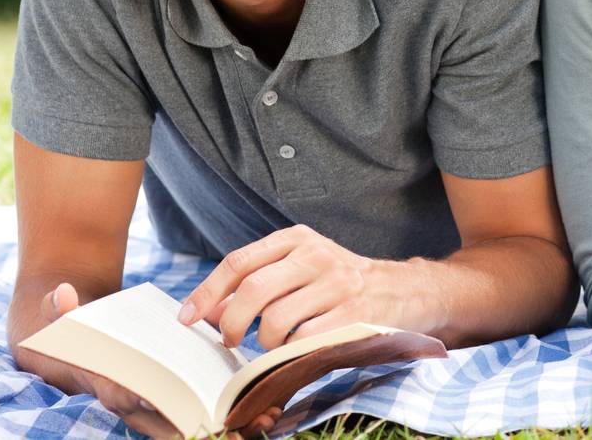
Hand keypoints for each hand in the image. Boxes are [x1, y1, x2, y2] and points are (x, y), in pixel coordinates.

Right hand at [38, 283, 282, 437]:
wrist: (76, 350)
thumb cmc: (75, 336)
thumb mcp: (66, 322)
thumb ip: (61, 311)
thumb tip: (62, 295)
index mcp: (112, 385)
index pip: (134, 401)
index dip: (160, 409)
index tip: (192, 412)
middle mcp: (135, 404)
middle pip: (171, 424)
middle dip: (205, 429)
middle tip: (243, 430)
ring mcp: (155, 407)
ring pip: (193, 426)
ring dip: (227, 428)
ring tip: (264, 422)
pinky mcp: (173, 401)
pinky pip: (202, 416)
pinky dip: (229, 418)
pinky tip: (262, 415)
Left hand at [178, 225, 429, 350]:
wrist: (405, 290)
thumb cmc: (342, 283)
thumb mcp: (303, 267)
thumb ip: (260, 280)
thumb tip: (209, 309)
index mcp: (297, 239)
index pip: (239, 262)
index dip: (207, 293)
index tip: (187, 318)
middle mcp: (316, 255)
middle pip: (252, 291)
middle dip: (229, 324)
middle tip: (227, 341)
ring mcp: (336, 283)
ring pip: (275, 320)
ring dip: (263, 343)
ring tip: (271, 344)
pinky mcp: (353, 313)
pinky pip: (303, 340)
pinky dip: (289, 353)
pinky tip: (296, 349)